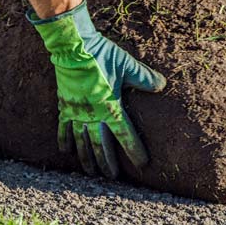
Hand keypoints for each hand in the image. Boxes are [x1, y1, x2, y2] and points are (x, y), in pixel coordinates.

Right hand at [29, 0, 165, 176]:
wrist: (73, 46)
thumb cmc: (101, 54)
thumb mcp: (127, 65)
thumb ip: (144, 78)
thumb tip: (162, 85)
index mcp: (109, 106)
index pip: (124, 134)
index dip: (134, 150)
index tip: (142, 163)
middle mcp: (92, 114)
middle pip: (100, 145)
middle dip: (107, 162)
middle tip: (113, 177)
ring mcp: (76, 111)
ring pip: (81, 141)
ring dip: (87, 158)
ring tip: (92, 173)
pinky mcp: (64, 106)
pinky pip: (63, 128)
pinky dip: (65, 140)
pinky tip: (66, 152)